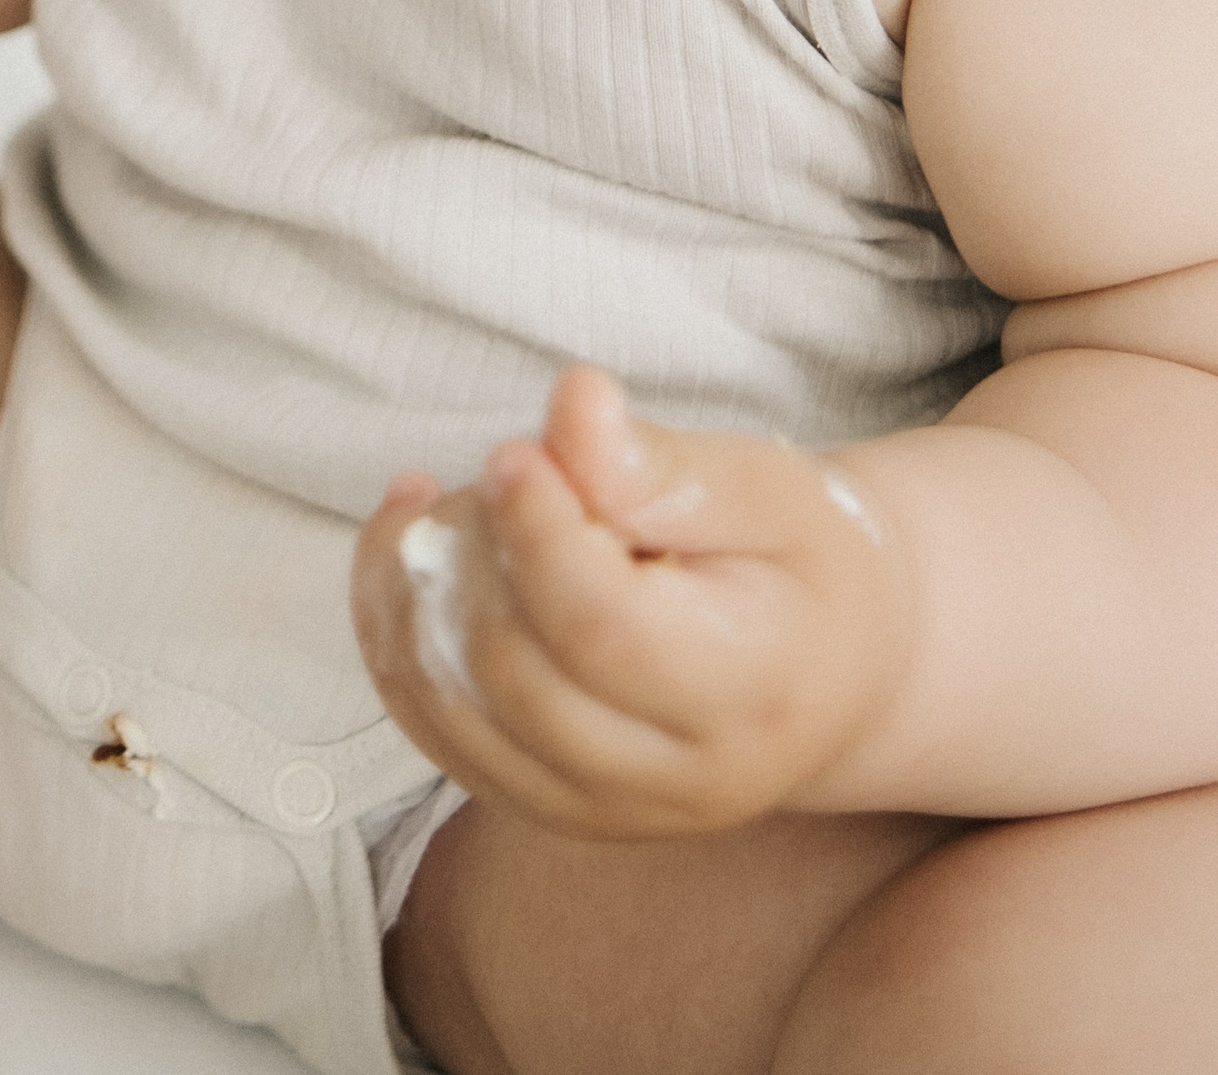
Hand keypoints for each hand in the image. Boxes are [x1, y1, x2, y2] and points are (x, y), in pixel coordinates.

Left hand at [350, 366, 913, 839]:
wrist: (826, 672)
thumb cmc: (800, 563)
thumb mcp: (769, 489)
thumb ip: (665, 462)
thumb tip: (572, 406)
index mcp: (752, 696)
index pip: (604, 632)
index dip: (536, 533)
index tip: (514, 450)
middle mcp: (675, 784)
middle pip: (512, 671)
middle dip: (478, 548)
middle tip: (515, 465)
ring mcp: (600, 811)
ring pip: (447, 701)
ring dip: (424, 581)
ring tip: (477, 504)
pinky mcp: (539, 804)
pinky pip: (422, 720)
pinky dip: (391, 620)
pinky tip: (417, 539)